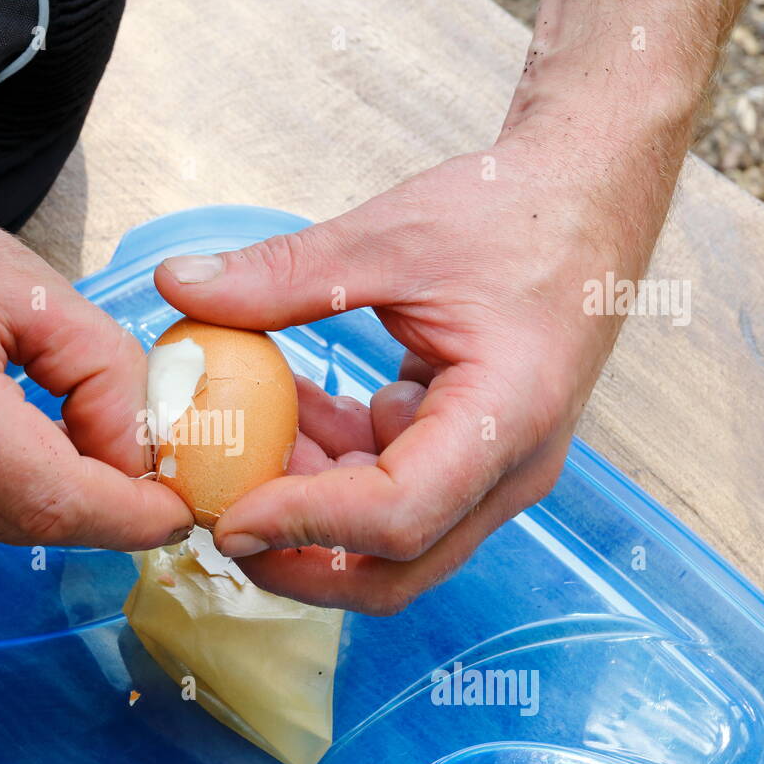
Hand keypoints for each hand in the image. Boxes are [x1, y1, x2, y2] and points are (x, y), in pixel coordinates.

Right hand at [0, 156, 192, 548]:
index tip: (176, 514)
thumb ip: (107, 373)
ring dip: (29, 496)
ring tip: (42, 427)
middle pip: (22, 523)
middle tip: (124, 458)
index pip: (56, 503)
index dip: (129, 519)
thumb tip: (143, 454)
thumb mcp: (23, 283)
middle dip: (88, 502)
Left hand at [154, 134, 672, 612]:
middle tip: (214, 523)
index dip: (305, 526)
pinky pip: (387, 486)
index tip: (226, 517)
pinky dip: (328, 463)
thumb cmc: (515, 212)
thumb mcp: (391, 236)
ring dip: (304, 503)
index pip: (398, 516)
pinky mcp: (465, 452)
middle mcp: (506, 467)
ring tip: (235, 442)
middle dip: (298, 560)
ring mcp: (489, 467)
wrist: (586, 197)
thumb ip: (283, 272)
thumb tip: (177, 285)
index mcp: (507, 417)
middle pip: (396, 566)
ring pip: (384, 536)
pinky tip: (284, 411)